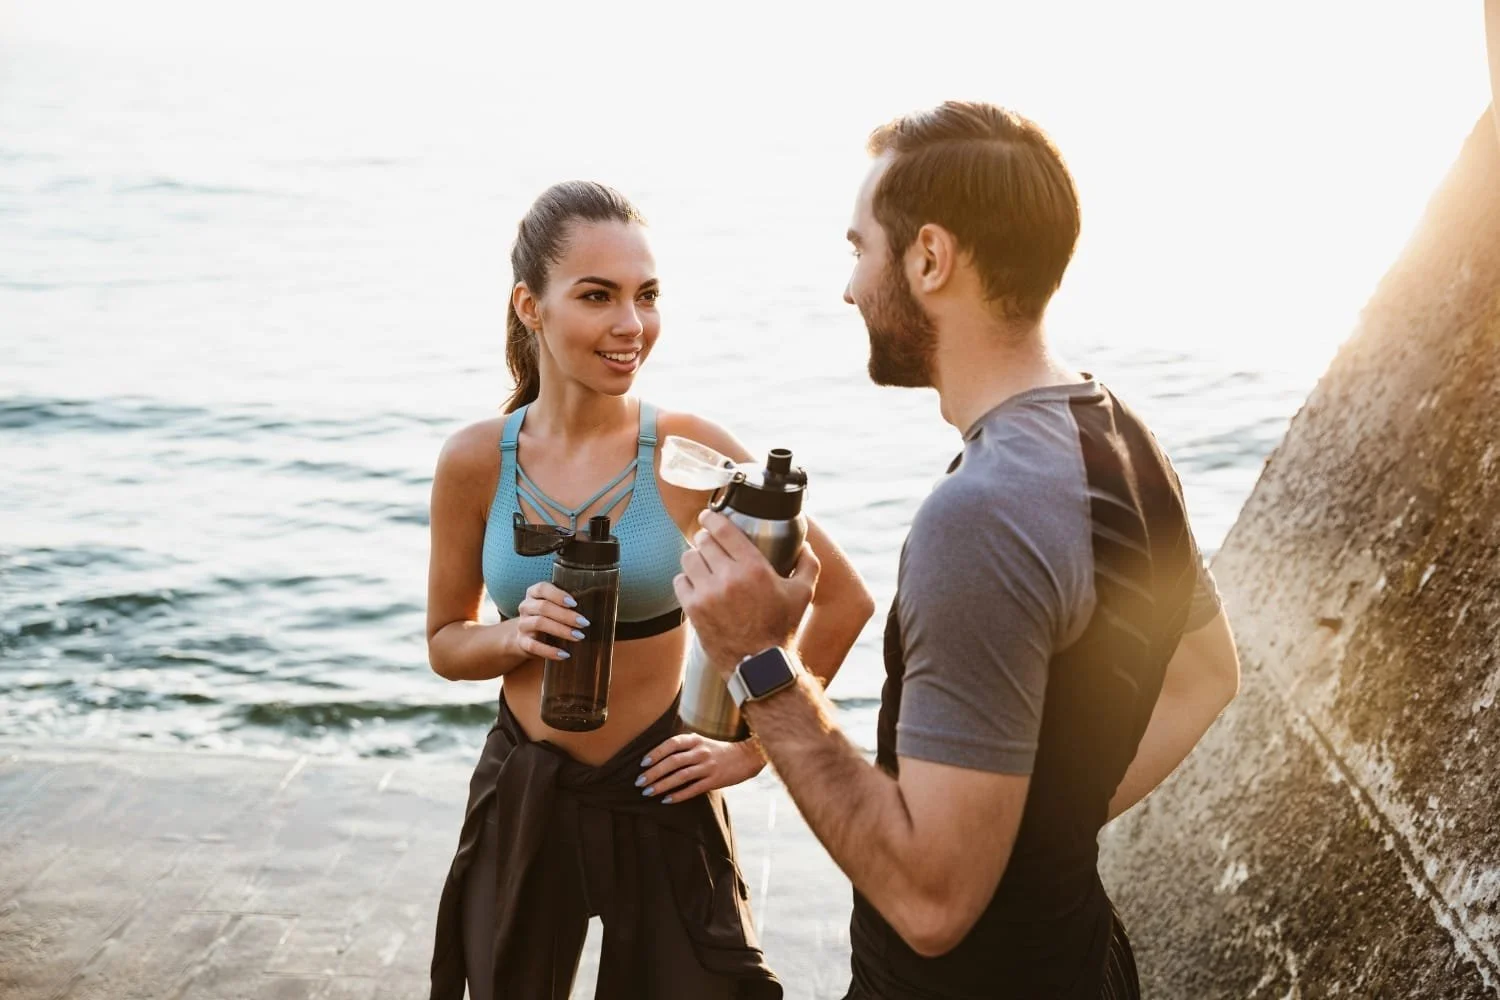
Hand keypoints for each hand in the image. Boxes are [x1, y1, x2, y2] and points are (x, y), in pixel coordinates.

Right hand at [510, 581, 589, 661]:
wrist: (526, 637)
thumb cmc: (548, 618)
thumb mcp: (555, 607)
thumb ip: (569, 603)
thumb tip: (597, 599)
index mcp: (534, 593)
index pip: (542, 588)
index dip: (558, 595)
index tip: (574, 603)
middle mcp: (526, 606)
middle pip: (543, 607)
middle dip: (566, 615)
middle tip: (584, 623)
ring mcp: (522, 625)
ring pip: (539, 623)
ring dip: (561, 630)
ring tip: (579, 636)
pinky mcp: (522, 642)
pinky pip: (534, 646)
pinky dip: (550, 651)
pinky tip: (565, 654)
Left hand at [636, 732, 766, 803]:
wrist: (746, 757)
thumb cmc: (718, 750)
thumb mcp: (702, 742)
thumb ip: (684, 745)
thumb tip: (658, 755)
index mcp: (695, 740)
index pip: (671, 744)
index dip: (656, 753)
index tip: (642, 763)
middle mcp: (701, 752)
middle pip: (673, 762)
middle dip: (654, 772)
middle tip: (639, 782)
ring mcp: (708, 766)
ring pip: (681, 776)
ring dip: (662, 785)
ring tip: (648, 792)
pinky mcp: (714, 780)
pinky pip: (693, 789)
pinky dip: (678, 795)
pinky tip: (666, 800)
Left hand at [674, 509, 820, 677]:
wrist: (759, 665)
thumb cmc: (781, 628)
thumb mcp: (803, 594)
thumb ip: (808, 564)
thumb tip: (805, 545)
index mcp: (754, 568)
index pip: (723, 529)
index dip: (712, 517)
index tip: (708, 516)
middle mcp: (728, 577)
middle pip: (703, 541)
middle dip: (706, 539)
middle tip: (709, 544)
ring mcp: (707, 594)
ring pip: (689, 558)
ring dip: (695, 558)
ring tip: (703, 564)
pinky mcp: (693, 609)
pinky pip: (680, 581)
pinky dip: (686, 580)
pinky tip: (697, 584)